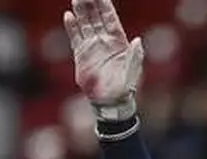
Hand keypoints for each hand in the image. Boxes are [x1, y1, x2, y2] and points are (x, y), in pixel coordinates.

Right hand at [63, 0, 143, 121]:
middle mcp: (105, 41)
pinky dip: (72, 27)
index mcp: (118, 42)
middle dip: (91, 4)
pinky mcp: (81, 55)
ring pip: (85, 24)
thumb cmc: (124, 88)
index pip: (110, 18)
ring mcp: (92, 47)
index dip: (105, 5)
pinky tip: (68, 16)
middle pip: (96, 17)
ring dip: (81, 11)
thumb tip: (138, 41)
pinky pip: (75, 37)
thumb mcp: (132, 72)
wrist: (109, 102)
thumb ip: (134, 56)